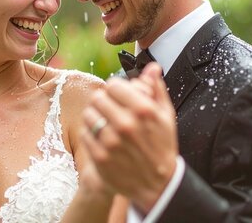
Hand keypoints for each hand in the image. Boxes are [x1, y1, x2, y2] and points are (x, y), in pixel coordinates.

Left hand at [82, 63, 177, 212]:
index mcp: (143, 110)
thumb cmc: (162, 146)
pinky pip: (86, 134)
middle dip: (104, 101)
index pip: (114, 85)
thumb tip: (152, 67)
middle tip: (111, 109)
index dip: (115, 89)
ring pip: (89, 114)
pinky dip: (92, 133)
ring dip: (95, 116)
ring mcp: (111, 141)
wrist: (157, 184)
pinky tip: (103, 138)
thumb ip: (156, 89)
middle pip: (98, 97)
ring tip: (106, 123)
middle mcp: (126, 124)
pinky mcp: (100, 156)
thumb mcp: (166, 116)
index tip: (119, 95)